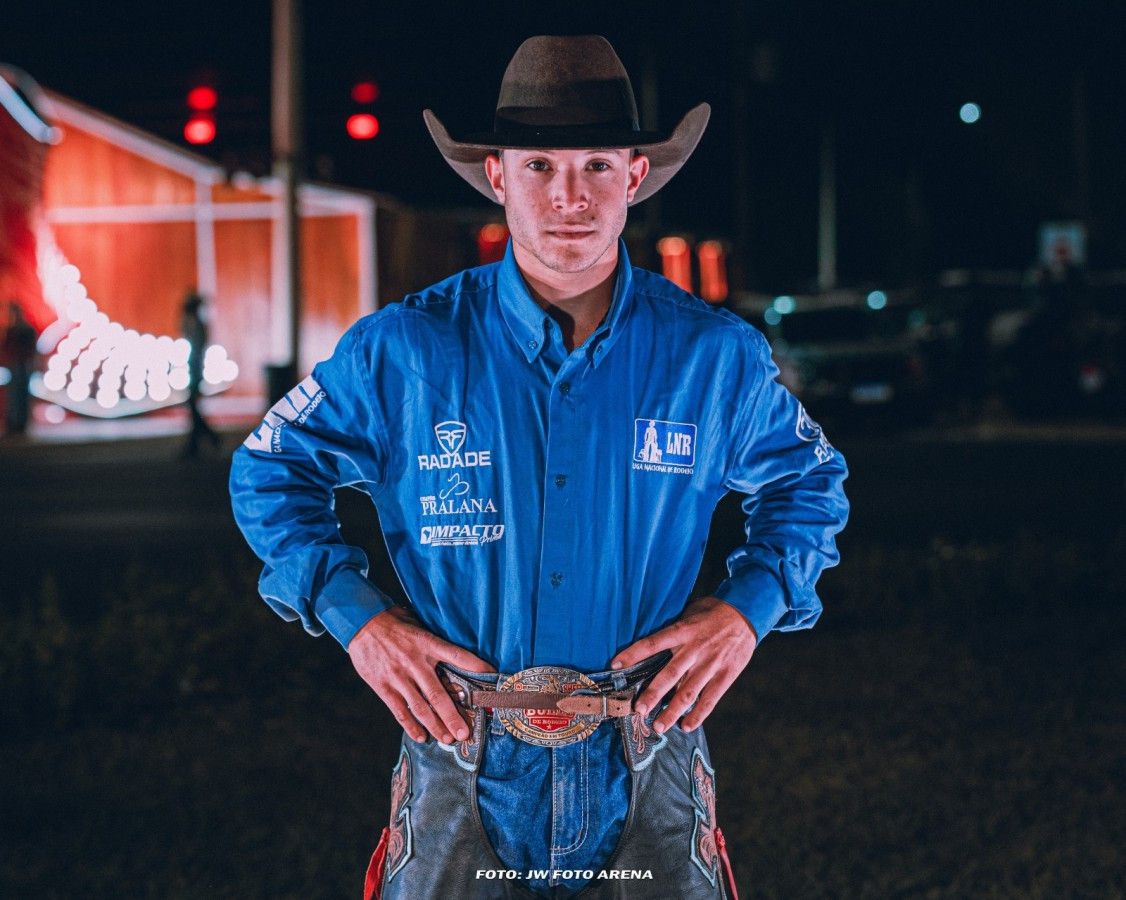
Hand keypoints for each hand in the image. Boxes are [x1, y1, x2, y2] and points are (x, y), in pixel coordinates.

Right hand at [348, 605, 495, 743]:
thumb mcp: (418, 625)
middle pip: (439, 695)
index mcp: (428, 644)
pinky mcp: (383, 686)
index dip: (476, 667)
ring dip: (436, 726)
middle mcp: (415, 663)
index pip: (458, 656)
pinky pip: (399, 711)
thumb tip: (455, 656)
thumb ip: (434, 642)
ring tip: (448, 739)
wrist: (361, 623)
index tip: (492, 677)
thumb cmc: (394, 622)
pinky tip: (421, 736)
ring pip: (421, 708)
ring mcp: (398, 677)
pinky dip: (411, 726)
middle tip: (466, 733)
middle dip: (454, 717)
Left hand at [609, 596, 756, 733]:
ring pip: (688, 692)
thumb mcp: (689, 612)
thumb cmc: (712, 612)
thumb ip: (673, 630)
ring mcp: (711, 664)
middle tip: (638, 710)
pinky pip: (710, 698)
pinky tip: (686, 726)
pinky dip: (698, 714)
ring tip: (659, 726)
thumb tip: (650, 645)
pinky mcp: (726, 674)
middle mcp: (695, 649)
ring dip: (672, 711)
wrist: (746, 612)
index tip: (615, 665)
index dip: (633, 654)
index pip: (652, 643)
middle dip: (652, 694)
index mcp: (682, 631)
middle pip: (669, 674)